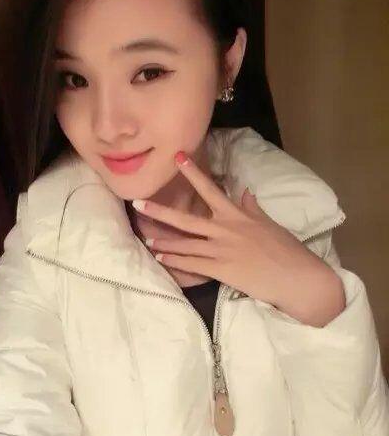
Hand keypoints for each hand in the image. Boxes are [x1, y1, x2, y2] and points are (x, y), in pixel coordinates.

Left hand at [131, 151, 333, 309]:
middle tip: (138, 203)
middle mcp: (225, 230)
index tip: (177, 158)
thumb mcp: (269, 224)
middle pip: (186, 219)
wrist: (297, 277)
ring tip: (146, 238)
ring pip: (185, 244)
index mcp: (237, 215)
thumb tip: (245, 192)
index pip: (210, 190)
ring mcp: (221, 251)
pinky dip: (175, 261)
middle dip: (160, 211)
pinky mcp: (221, 270)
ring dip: (164, 242)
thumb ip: (253, 208)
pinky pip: (192, 265)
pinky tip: (161, 258)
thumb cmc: (287, 250)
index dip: (193, 173)